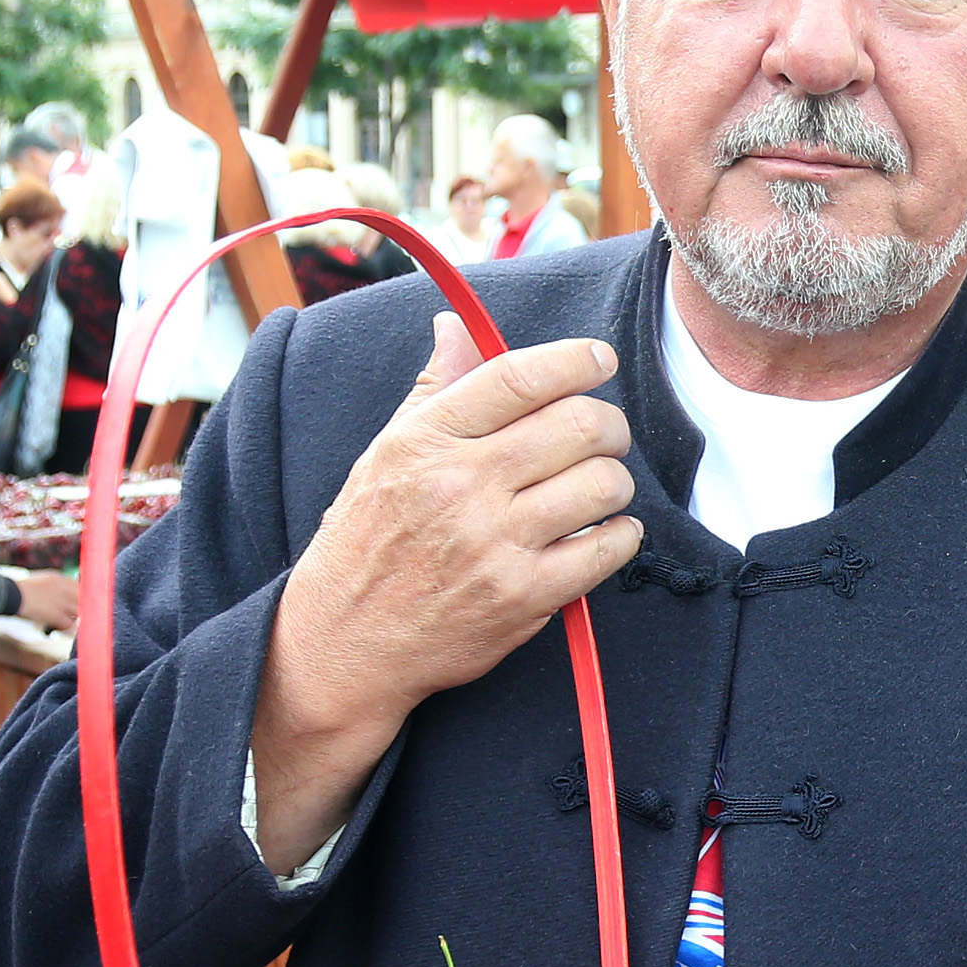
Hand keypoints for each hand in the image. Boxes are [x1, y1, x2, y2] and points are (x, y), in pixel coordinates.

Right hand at [9, 568, 81, 631]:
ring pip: (78, 612)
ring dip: (71, 618)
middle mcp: (64, 588)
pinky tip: (54, 626)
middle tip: (73, 615)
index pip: (80, 587)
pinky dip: (63, 627)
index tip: (77, 604)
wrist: (11, 595)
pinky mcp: (56, 615)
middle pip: (82, 600)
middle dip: (79, 608)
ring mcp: (61, 602)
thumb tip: (61, 596)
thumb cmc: (20, 590)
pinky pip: (68, 624)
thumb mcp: (40, 580)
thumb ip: (53, 586)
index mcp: (58, 578)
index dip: (80, 597)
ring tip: (60, 621)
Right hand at [267, 319, 637, 733]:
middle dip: (607, 423)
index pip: (519, 377)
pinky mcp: (522, 596)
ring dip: (615, 481)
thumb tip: (456, 324)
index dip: (573, 360)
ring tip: (598, 487)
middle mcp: (461, 487)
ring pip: (602, 484)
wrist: (346, 641)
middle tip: (602, 434)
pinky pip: (606, 549)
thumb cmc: (367, 542)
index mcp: (426, 441)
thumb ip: (434, 389)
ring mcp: (494, 543)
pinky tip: (604, 531)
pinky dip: (621, 535)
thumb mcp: (386, 454)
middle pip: (577, 425)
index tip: (597, 359)